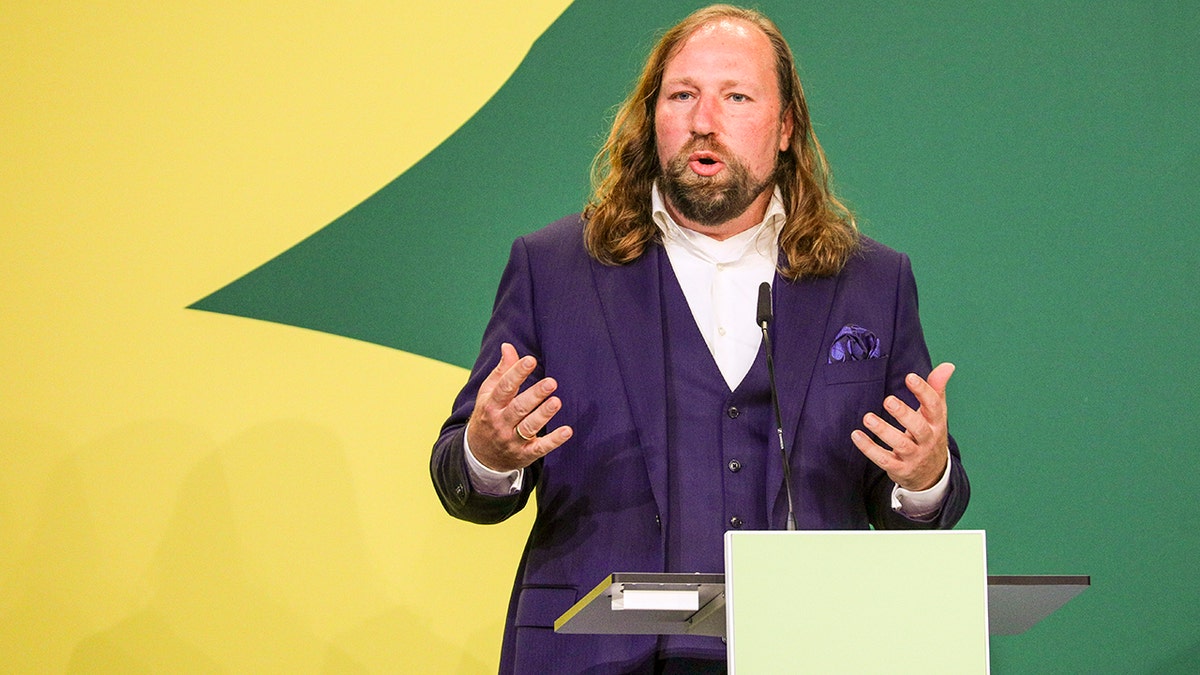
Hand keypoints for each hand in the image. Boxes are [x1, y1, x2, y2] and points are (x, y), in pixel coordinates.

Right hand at [466, 342, 572, 472]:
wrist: (480, 455)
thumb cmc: (488, 416)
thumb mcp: (489, 394)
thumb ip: (502, 371)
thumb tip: (508, 346)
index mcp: (491, 405)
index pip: (504, 387)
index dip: (517, 373)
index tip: (530, 360)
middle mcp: (500, 423)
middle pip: (518, 408)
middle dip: (534, 395)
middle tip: (551, 382)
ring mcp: (512, 440)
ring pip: (528, 427)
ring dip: (543, 415)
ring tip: (556, 401)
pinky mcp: (524, 454)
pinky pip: (540, 448)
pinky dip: (553, 440)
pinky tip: (567, 431)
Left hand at [851, 363, 953, 490]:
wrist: (932, 474)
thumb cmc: (930, 434)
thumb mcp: (936, 414)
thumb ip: (937, 389)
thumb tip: (948, 365)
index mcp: (937, 424)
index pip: (934, 406)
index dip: (924, 392)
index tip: (910, 377)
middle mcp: (927, 440)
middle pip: (918, 428)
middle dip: (904, 414)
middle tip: (888, 400)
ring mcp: (914, 456)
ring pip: (900, 445)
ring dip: (883, 431)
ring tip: (867, 417)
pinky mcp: (900, 469)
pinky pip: (884, 460)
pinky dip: (869, 449)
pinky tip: (856, 435)